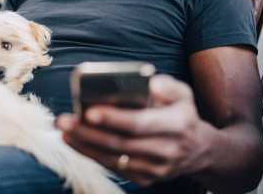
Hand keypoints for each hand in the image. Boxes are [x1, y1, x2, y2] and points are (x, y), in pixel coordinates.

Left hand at [56, 74, 210, 186]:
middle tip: (63, 121)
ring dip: (84, 145)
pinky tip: (75, 141)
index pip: (140, 123)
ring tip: (63, 130)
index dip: (114, 119)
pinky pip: (115, 168)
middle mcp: (167, 150)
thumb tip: (148, 83)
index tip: (89, 111)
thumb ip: (166, 85)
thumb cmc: (182, 113)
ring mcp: (156, 169)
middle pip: (121, 143)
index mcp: (177, 124)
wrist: (199, 150)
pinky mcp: (146, 178)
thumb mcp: (183, 93)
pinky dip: (92, 155)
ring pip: (114, 158)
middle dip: (88, 132)